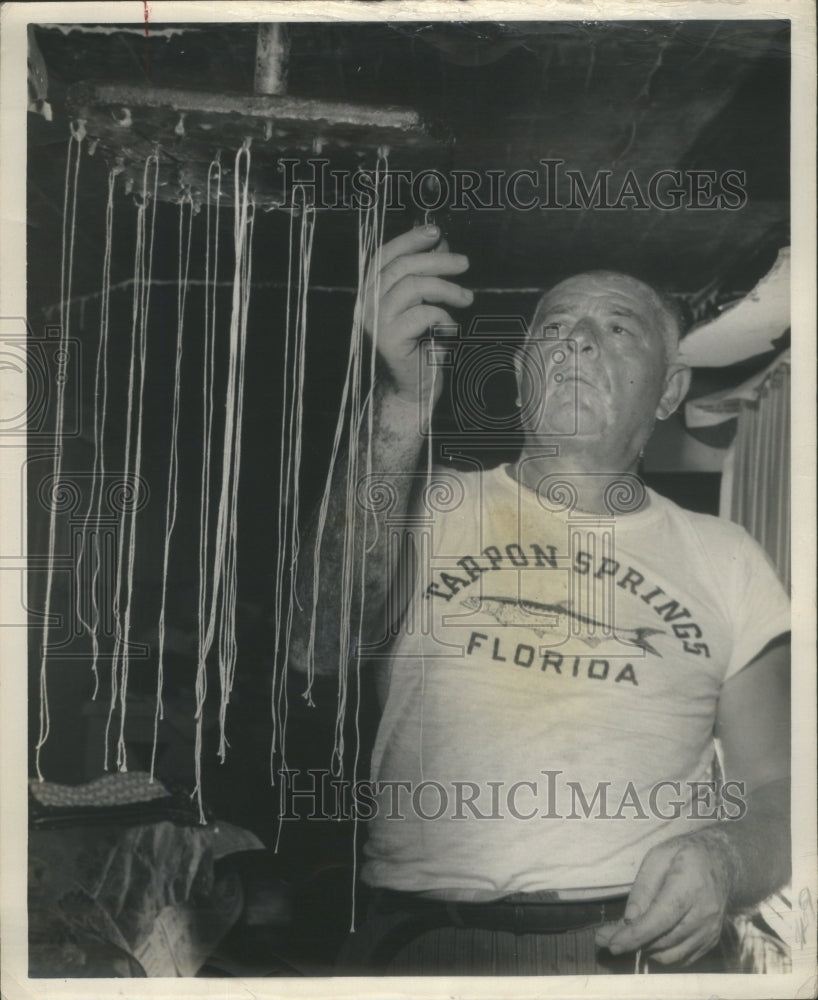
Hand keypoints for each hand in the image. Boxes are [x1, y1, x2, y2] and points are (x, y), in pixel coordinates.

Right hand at [362, 225, 471, 401]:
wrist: (411, 391)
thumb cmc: (420, 348)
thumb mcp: (423, 306)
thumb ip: (426, 277)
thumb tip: (440, 245)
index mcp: (370, 293)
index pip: (384, 256)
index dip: (409, 240)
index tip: (436, 232)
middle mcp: (366, 305)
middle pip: (401, 267)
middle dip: (437, 260)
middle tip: (464, 264)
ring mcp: (375, 323)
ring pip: (412, 287)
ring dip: (446, 288)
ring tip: (467, 298)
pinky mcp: (389, 340)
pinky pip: (422, 315)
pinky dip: (443, 318)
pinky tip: (450, 331)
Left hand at [594, 832, 734, 965]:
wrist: (721, 862)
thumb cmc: (685, 855)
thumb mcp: (658, 856)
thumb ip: (642, 887)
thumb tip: (629, 918)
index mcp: (689, 886)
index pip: (661, 918)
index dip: (636, 934)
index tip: (613, 944)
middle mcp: (704, 914)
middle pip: (663, 940)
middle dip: (631, 942)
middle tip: (605, 937)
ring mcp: (710, 931)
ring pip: (670, 954)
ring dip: (645, 948)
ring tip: (626, 934)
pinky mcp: (710, 941)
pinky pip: (681, 957)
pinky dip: (661, 952)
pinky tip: (649, 936)